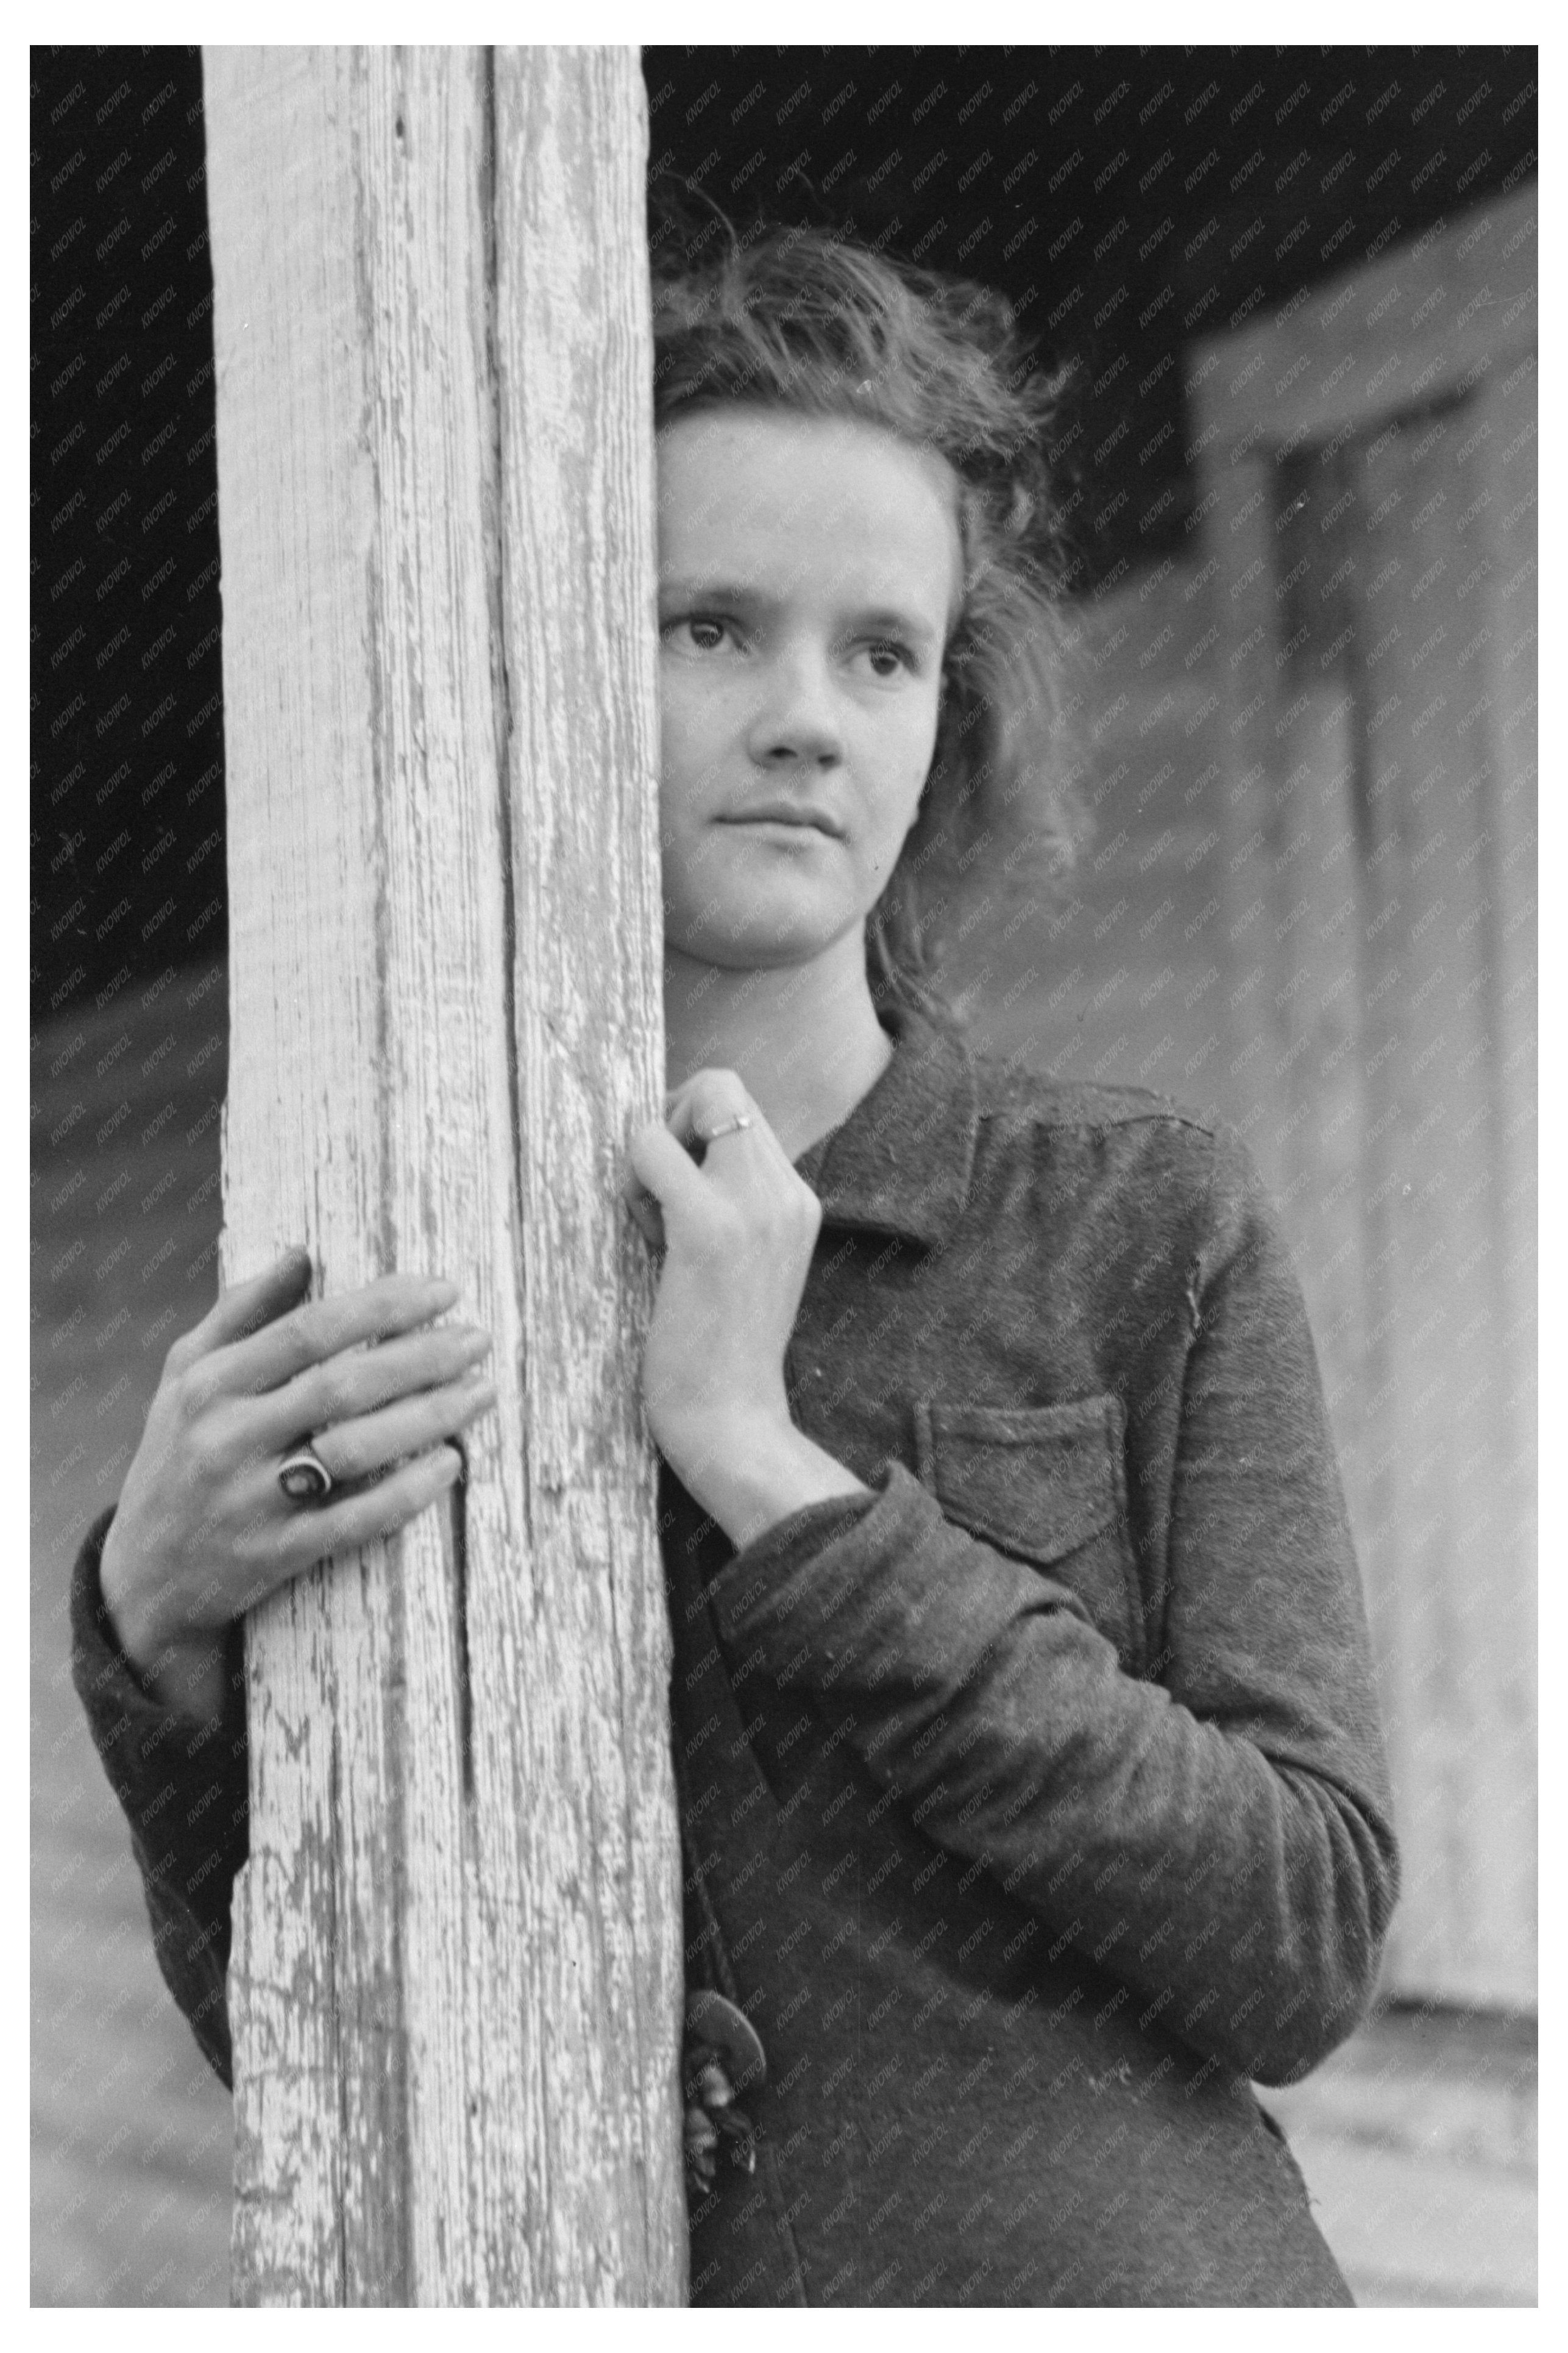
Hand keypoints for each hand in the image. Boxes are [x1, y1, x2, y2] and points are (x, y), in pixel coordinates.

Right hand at [98, 1248, 498, 1693]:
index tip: (443, 1290)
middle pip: (341, 1387)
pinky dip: (408, 1492)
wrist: (144, 1573)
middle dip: (421, 1357)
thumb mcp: (187, 1374)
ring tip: (481, 1392)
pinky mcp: (275, 1555)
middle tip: (479, 1339)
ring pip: (355, 1451)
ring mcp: (251, 1500)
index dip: (382, 1307)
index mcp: (209, 1383)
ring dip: (428, 1419)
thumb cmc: (179, 1451)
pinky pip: (355, 1520)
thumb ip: (241, 1310)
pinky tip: (452, 1463)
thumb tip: (302, 1253)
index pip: (309, 1331)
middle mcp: (227, 1437)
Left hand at [624, 1072, 821, 1476]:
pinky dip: (635, 1173)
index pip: (743, 1108)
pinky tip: (644, 1231)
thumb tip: (673, 1154)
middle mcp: (788, 1193)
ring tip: (653, 1223)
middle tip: (653, 1192)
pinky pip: (654, 1147)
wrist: (733, 1423)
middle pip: (723, 1085)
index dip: (692, 1124)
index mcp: (798, 1202)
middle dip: (670, 1121)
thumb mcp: (743, 1265)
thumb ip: (727, 1208)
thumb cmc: (719, 1355)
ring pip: (696, 1102)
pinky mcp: (710, 1228)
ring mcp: (756, 1206)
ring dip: (653, 1150)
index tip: (670, 1182)